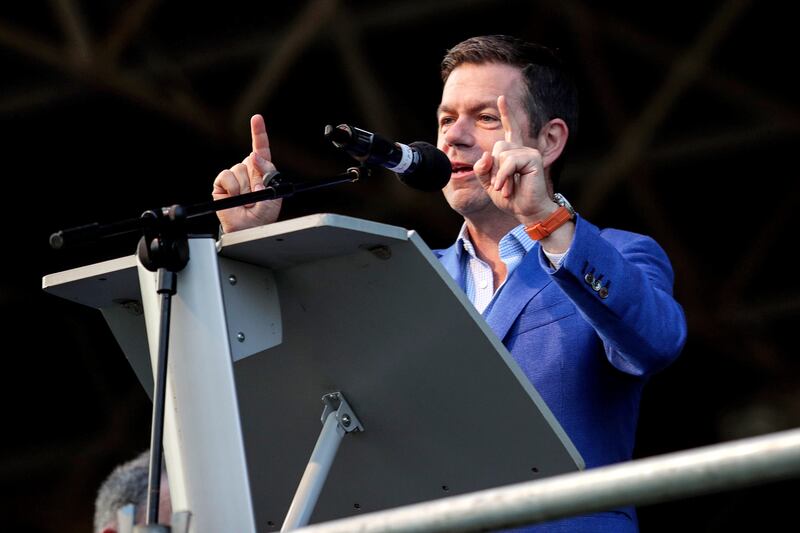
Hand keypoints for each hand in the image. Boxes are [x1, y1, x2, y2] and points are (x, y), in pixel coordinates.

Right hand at [213, 114, 282, 232]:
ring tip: (246, 200)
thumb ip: (268, 172)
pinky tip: (235, 198)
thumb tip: (254, 156)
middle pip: (250, 160)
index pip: (261, 149)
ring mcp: (234, 178)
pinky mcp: (221, 184)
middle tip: (257, 194)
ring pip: (239, 168)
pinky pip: (226, 176)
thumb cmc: (263, 215)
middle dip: (255, 177)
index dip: (258, 133)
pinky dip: (232, 187)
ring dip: (244, 186)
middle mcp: (247, 172)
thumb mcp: (274, 192)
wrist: (248, 229)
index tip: (256, 118)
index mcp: (261, 172)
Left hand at [473, 96, 555, 225]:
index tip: (501, 98)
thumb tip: (485, 154)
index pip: (509, 129)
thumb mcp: (489, 183)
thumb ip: (482, 169)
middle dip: (493, 169)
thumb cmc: (510, 197)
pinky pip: (509, 162)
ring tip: (505, 188)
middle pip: (497, 147)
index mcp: (512, 153)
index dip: (506, 113)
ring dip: (499, 175)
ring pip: (502, 154)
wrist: (526, 211)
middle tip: (499, 185)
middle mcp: (522, 149)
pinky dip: (504, 176)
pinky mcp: (533, 158)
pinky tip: (508, 187)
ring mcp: (529, 152)